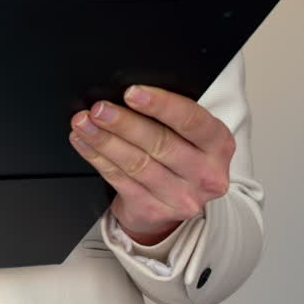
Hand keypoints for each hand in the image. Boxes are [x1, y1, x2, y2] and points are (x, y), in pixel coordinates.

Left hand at [67, 84, 235, 245]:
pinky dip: (97, 158)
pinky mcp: (154, 210)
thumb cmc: (180, 157)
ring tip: (84, 124)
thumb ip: (170, 116)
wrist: (176, 206)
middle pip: (160, 143)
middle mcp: (205, 174)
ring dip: (104, 140)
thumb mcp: (190, 136)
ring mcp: (180, 197)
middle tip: (99, 109)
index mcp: (219, 145)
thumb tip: (128, 95)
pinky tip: (84, 143)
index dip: (161, 105)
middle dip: (124, 123)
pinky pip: (119, 180)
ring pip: (136, 164)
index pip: (192, 121)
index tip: (132, 93)